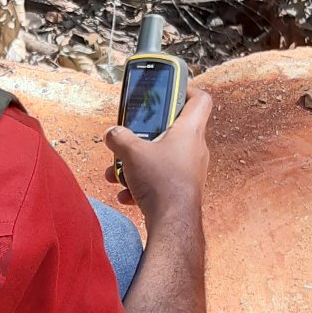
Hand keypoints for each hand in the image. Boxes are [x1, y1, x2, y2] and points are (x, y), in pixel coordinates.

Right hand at [102, 87, 212, 222]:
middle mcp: (194, 148)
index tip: (166, 90)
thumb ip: (119, 137)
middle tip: (131, 133)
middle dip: (146, 133)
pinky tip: (126, 194)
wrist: (173, 223)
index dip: (185, 89)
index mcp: (189, 130)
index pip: (200, 98)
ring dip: (138, 162)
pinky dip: (142, 183)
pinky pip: (160, 179)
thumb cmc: (161, 181)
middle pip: (173, 129)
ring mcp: (190, 170)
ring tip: (119, 172)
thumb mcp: (131, 151)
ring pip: (161, 157)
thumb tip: (111, 134)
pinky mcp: (182, 189)